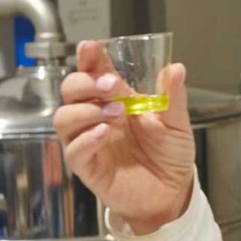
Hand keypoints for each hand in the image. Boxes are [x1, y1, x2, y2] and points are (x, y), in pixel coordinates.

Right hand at [53, 41, 194, 233]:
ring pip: (64, 118)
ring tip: (115, 113)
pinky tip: (105, 133)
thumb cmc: (169, 156)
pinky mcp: (88, 167)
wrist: (172, 192)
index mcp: (117, 100)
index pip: (94, 72)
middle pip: (71, 90)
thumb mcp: (177, 123)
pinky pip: (74, 151)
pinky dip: (86, 139)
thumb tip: (176, 68)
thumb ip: (172, 97)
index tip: (90, 47)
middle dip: (86, 83)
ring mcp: (90, 141)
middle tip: (110, 86)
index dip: (89, 58)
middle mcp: (98, 117)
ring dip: (86, 110)